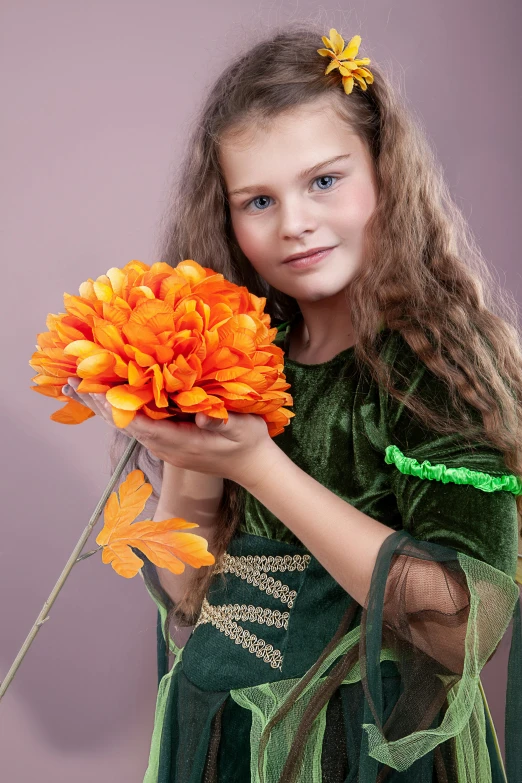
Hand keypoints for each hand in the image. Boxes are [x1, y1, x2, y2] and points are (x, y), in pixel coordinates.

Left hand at [62, 377, 274, 486]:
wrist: (252, 465)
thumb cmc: (248, 443)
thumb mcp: (242, 428)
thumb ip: (222, 421)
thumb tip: (203, 413)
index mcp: (179, 442)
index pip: (140, 424)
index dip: (118, 407)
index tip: (97, 389)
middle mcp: (165, 445)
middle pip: (124, 424)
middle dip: (99, 404)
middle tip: (72, 382)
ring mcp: (164, 444)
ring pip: (127, 424)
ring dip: (103, 406)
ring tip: (77, 386)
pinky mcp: (166, 439)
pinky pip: (136, 423)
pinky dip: (118, 408)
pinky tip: (105, 395)